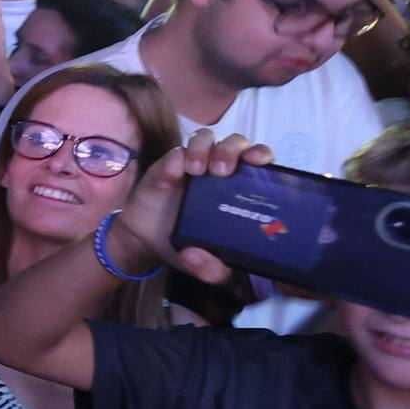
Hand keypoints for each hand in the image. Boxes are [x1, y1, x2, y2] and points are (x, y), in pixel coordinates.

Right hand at [109, 130, 267, 277]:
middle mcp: (220, 172)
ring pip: (206, 138)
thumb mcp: (206, 266)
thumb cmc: (187, 246)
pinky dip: (177, 158)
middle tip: (222, 171)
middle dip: (232, 151)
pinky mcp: (168, 166)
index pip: (259, 163)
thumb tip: (203, 263)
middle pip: (235, 143)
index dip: (262, 156)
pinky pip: (175, 152)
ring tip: (196, 170)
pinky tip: (175, 174)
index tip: (260, 162)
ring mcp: (193, 166)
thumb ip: (212, 270)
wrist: (147, 241)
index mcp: (239, 190)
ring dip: (204, 148)